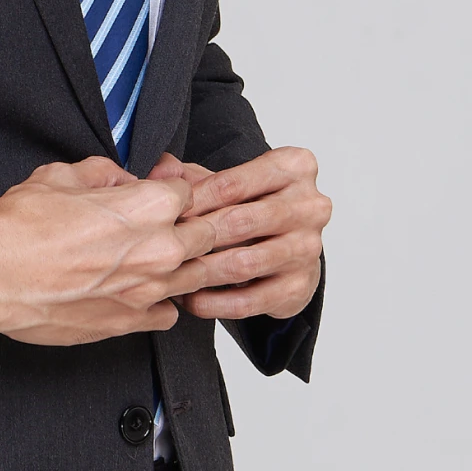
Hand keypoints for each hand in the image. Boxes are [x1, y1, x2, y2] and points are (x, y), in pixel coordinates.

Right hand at [0, 158, 217, 346]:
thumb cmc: (20, 226)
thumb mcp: (62, 175)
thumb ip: (104, 173)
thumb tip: (120, 178)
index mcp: (148, 205)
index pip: (191, 191)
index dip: (176, 187)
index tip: (164, 190)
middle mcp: (159, 249)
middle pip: (207, 234)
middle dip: (193, 224)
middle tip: (171, 222)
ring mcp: (148, 291)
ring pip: (197, 276)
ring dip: (185, 264)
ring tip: (161, 256)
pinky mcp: (130, 322)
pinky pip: (169, 313)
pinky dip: (162, 302)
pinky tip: (145, 291)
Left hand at [146, 147, 327, 322]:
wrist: (293, 246)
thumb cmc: (256, 205)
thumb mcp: (228, 180)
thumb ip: (191, 175)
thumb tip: (161, 170)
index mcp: (295, 167)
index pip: (232, 183)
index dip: (193, 201)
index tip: (165, 214)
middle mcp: (310, 206)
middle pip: (240, 222)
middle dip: (197, 236)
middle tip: (164, 246)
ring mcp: (309, 248)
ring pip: (243, 263)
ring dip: (202, 272)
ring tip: (173, 274)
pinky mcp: (301, 286)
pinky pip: (249, 300)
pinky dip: (215, 303)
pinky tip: (192, 298)